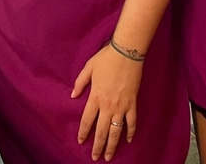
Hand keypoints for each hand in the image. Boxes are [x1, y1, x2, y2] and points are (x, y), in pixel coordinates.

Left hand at [72, 43, 142, 161]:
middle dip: (97, 146)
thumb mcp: (88, 67)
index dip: (84, 132)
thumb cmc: (106, 58)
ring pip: (116, 131)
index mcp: (95, 97)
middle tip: (95, 157)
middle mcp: (107, 105)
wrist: (127, 52)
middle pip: (101, 131)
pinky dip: (130, 132)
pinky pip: (132, 121)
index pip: (87, 120)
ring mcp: (121, 106)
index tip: (81, 141)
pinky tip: (128, 140)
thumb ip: (80, 83)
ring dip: (112, 145)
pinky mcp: (132, 103)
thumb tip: (72, 96)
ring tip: (108, 156)